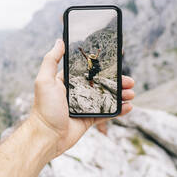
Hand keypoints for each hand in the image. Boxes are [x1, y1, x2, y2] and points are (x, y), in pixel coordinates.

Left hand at [30, 39, 134, 156]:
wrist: (47, 136)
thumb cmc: (44, 107)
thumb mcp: (45, 80)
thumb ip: (51, 59)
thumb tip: (59, 40)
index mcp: (68, 81)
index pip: (88, 70)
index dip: (102, 66)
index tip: (116, 61)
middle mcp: (77, 92)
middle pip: (101, 83)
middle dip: (116, 81)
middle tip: (129, 81)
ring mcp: (84, 106)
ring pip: (107, 97)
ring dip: (121, 95)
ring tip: (132, 93)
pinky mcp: (89, 119)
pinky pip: (107, 113)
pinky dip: (119, 110)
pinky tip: (128, 107)